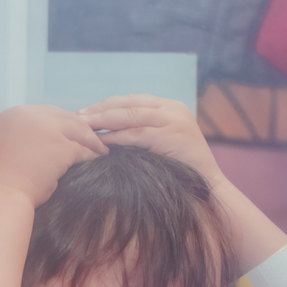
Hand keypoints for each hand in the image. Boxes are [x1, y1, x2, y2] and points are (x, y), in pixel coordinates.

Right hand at [0, 105, 104, 207]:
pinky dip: (92, 153)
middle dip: (80, 128)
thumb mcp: (2, 148)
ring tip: (100, 148)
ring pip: (77, 130)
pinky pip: (82, 148)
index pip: (45, 113)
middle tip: (92, 137)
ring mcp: (46, 128)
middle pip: (64, 117)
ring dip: (91, 140)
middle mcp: (29, 115)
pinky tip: (98, 158)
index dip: (60, 123)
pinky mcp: (60, 145)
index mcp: (13, 115)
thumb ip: (20, 138)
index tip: (71, 132)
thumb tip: (39, 140)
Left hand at [78, 95, 223, 187]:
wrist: (208, 185)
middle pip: (128, 104)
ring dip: (104, 121)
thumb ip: (142, 132)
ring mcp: (175, 120)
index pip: (131, 100)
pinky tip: (100, 142)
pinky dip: (116, 137)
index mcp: (170, 107)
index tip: (84, 112)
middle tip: (77, 117)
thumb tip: (107, 131)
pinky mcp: (173, 135)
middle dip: (100, 110)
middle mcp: (173, 108)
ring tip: (83, 127)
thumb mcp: (161, 143)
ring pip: (130, 116)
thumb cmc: (180, 169)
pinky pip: (137, 134)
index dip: (106, 104)